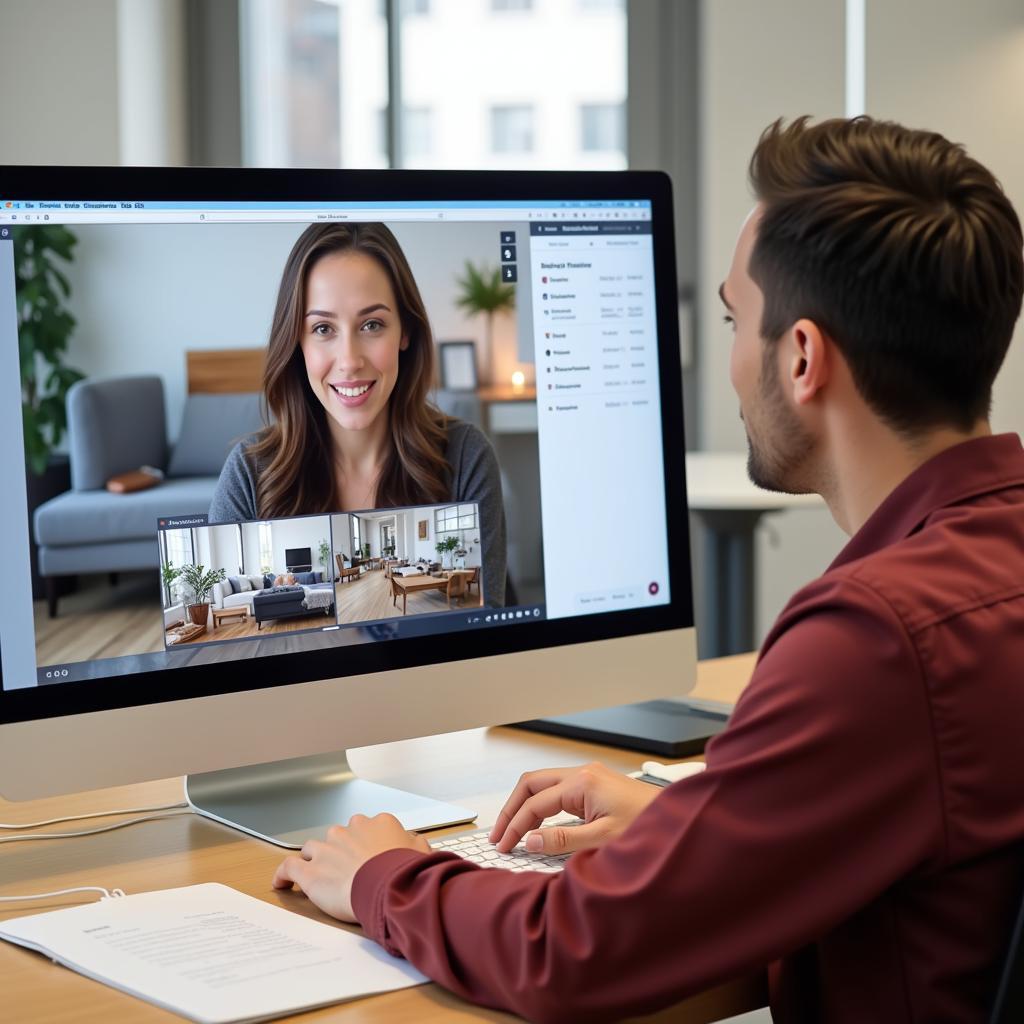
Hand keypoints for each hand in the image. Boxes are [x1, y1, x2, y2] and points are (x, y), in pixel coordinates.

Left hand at [272, 813, 430, 922]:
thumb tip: (413, 840)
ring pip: (313, 848)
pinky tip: (283, 883)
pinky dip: (284, 874)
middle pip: (339, 836)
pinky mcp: (311, 871)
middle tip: (348, 870)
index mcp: (377, 823)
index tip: (368, 856)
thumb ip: (414, 842)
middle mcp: (350, 830)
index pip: (367, 828)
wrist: (386, 887)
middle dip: (340, 850)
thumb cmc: (404, 872)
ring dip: (315, 860)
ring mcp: (327, 849)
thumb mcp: (421, 852)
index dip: (366, 844)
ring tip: (317, 875)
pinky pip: (289, 867)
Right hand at [489, 762, 658, 855]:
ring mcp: (589, 777)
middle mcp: (582, 773)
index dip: (514, 826)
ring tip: (512, 831)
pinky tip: (538, 824)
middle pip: (531, 784)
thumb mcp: (603, 840)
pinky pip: (557, 791)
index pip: (534, 804)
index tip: (503, 846)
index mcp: (582, 783)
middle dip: (512, 809)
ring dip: (525, 806)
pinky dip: (541, 806)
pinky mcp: (595, 785)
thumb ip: (563, 840)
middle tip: (498, 835)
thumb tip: (529, 840)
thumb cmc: (649, 828)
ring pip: (543, 785)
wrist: (680, 820)